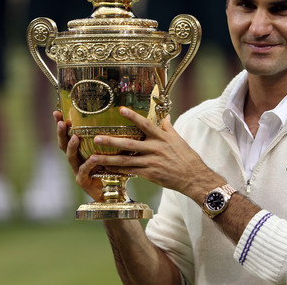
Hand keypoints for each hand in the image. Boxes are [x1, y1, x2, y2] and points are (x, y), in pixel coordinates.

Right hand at [53, 111, 103, 200]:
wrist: (111, 191)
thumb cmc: (111, 168)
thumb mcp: (110, 150)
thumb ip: (110, 138)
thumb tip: (119, 116)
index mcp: (80, 150)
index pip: (68, 134)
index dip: (62, 124)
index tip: (57, 111)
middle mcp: (76, 159)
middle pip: (64, 144)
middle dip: (61, 132)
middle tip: (60, 121)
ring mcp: (77, 170)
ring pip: (70, 157)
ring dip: (71, 146)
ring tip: (74, 137)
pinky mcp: (83, 181)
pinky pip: (84, 171)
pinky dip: (88, 164)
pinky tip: (92, 158)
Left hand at [90, 107, 224, 203]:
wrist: (193, 176)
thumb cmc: (187, 157)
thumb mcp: (178, 139)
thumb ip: (168, 127)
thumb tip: (164, 116)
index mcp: (161, 137)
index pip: (145, 124)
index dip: (132, 116)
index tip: (120, 109)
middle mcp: (154, 148)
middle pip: (129, 143)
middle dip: (111, 141)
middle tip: (96, 138)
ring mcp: (151, 162)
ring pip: (125, 160)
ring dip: (108, 159)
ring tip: (93, 157)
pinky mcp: (149, 174)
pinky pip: (130, 171)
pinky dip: (117, 170)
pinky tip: (106, 169)